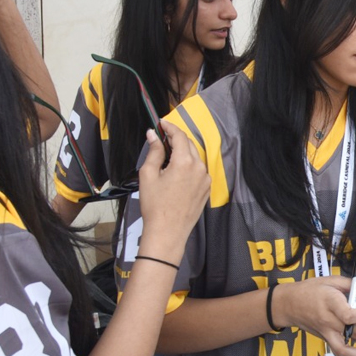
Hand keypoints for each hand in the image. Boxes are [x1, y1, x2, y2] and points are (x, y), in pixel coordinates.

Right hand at [135, 124, 210, 260]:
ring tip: (167, 156)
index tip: (161, 123)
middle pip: (189, 145)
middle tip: (161, 138)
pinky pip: (198, 170)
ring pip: (194, 157)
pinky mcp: (207, 189)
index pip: (180, 136)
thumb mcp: (148, 175)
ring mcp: (205, 179)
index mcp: (185, 162)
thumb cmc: (155, 205)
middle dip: (176, 139)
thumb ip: (154, 151)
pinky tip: (176, 171)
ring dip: (183, 152)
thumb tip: (153, 135)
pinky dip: (189, 165)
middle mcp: (199, 168)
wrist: (168, 232)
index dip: (170, 127)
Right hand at [272, 277, 355, 355]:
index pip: (350, 315)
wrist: (289, 304)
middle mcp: (330, 322)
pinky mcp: (326, 340)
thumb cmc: (311, 290)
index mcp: (331, 303)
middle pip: (355, 335)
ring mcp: (328, 334)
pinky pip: (340, 354)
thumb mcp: (334, 280)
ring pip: (346, 352)